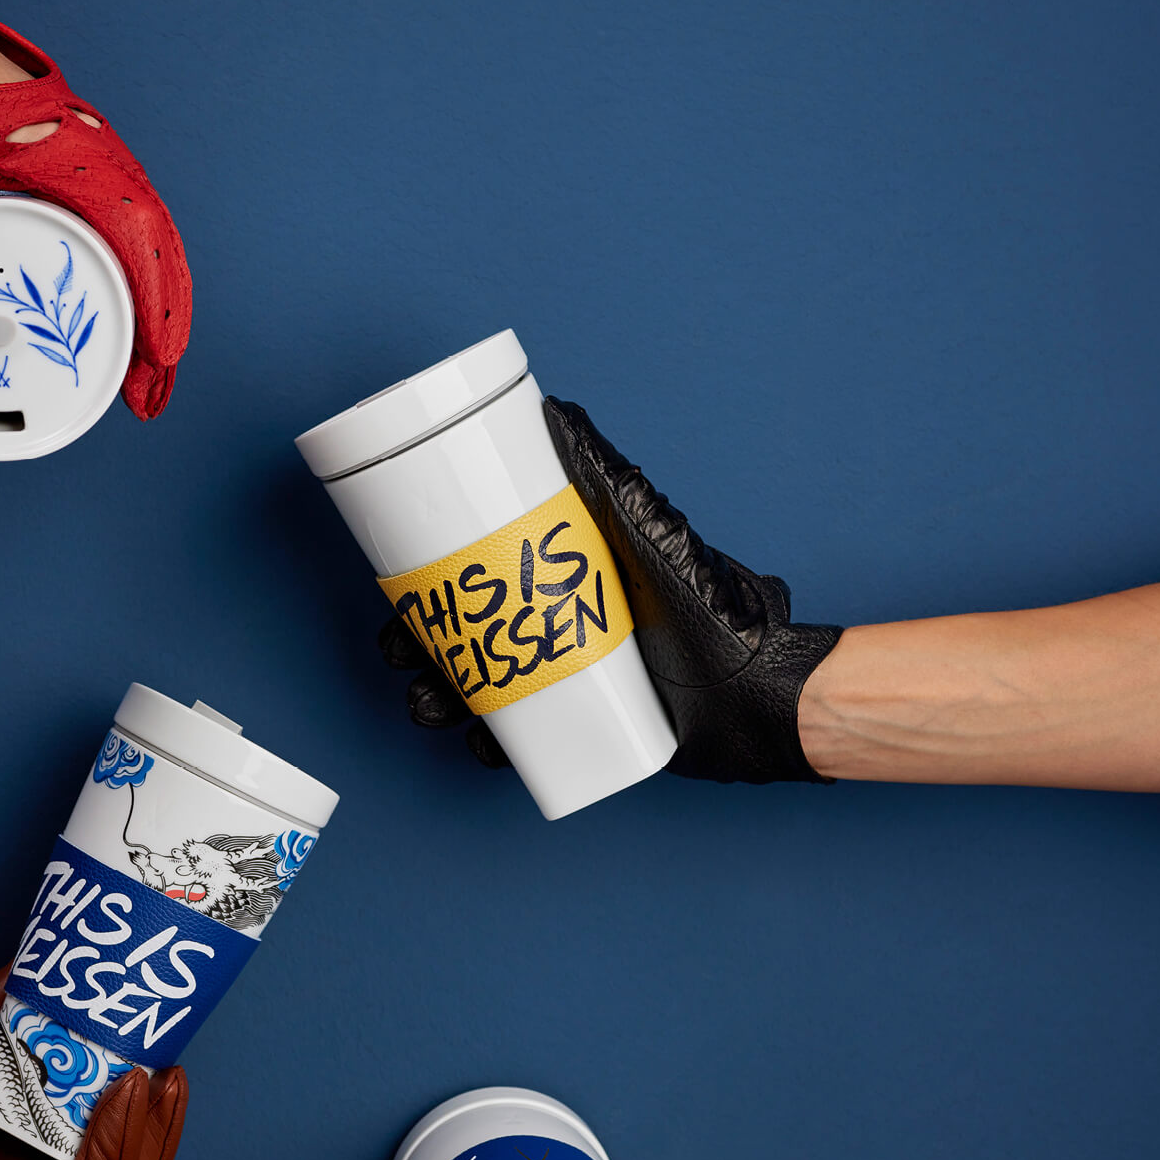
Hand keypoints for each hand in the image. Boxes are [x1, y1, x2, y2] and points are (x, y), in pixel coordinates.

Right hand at [381, 397, 842, 781]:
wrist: (761, 695)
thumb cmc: (716, 608)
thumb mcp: (649, 534)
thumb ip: (605, 475)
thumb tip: (553, 411)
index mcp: (559, 583)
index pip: (477, 584)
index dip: (426, 596)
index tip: (397, 604)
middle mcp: (557, 631)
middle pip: (466, 641)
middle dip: (422, 654)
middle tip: (405, 659)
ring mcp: (569, 684)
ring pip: (483, 695)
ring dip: (443, 703)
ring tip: (435, 708)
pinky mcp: (585, 731)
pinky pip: (524, 745)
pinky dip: (492, 749)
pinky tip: (478, 746)